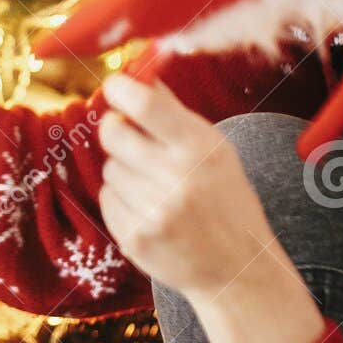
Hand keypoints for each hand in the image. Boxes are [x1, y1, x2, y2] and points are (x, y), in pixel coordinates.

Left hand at [96, 73, 286, 301]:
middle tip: (131, 137)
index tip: (115, 86)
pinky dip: (121, 199)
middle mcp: (177, 179)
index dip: (120, 89)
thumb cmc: (224, 198)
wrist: (236, 268)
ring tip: (155, 185)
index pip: (145, 105)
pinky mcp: (134, 239)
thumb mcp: (214, 149)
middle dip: (116, 129)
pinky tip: (148, 209)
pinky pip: (106, 199)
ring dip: (123, 170)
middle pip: (113, 133)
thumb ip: (173, 112)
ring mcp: (154, 212)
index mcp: (200, 149)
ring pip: (109, 168)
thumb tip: (139, 74)